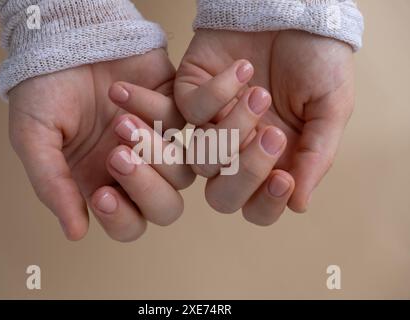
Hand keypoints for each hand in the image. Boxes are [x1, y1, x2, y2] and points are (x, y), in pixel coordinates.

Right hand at [9, 49, 194, 241]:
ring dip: (154, 151)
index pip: (127, 224)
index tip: (101, 194)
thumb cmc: (44, 92)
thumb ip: (53, 186)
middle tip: (117, 155)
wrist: (61, 40)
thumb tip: (75, 234)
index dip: (120, 218)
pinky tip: (120, 91)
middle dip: (146, 188)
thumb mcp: (35, 140)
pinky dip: (155, 110)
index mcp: (101, 184)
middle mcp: (135, 169)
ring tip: (121, 120)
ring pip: (183, 173)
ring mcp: (157, 142)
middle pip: (166, 208)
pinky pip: (182, 124)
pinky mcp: (172, 110)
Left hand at [175, 30, 354, 224]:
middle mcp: (238, 150)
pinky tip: (243, 68)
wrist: (295, 11)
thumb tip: (298, 206)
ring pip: (202, 157)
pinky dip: (218, 91)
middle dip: (245, 172)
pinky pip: (191, 112)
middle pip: (221, 197)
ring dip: (234, 127)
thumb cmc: (317, 61)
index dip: (266, 204)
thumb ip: (317, 157)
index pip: (259, 206)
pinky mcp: (190, 95)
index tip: (283, 178)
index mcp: (273, 162)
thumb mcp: (330, 108)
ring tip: (260, 94)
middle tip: (272, 135)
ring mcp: (212, 126)